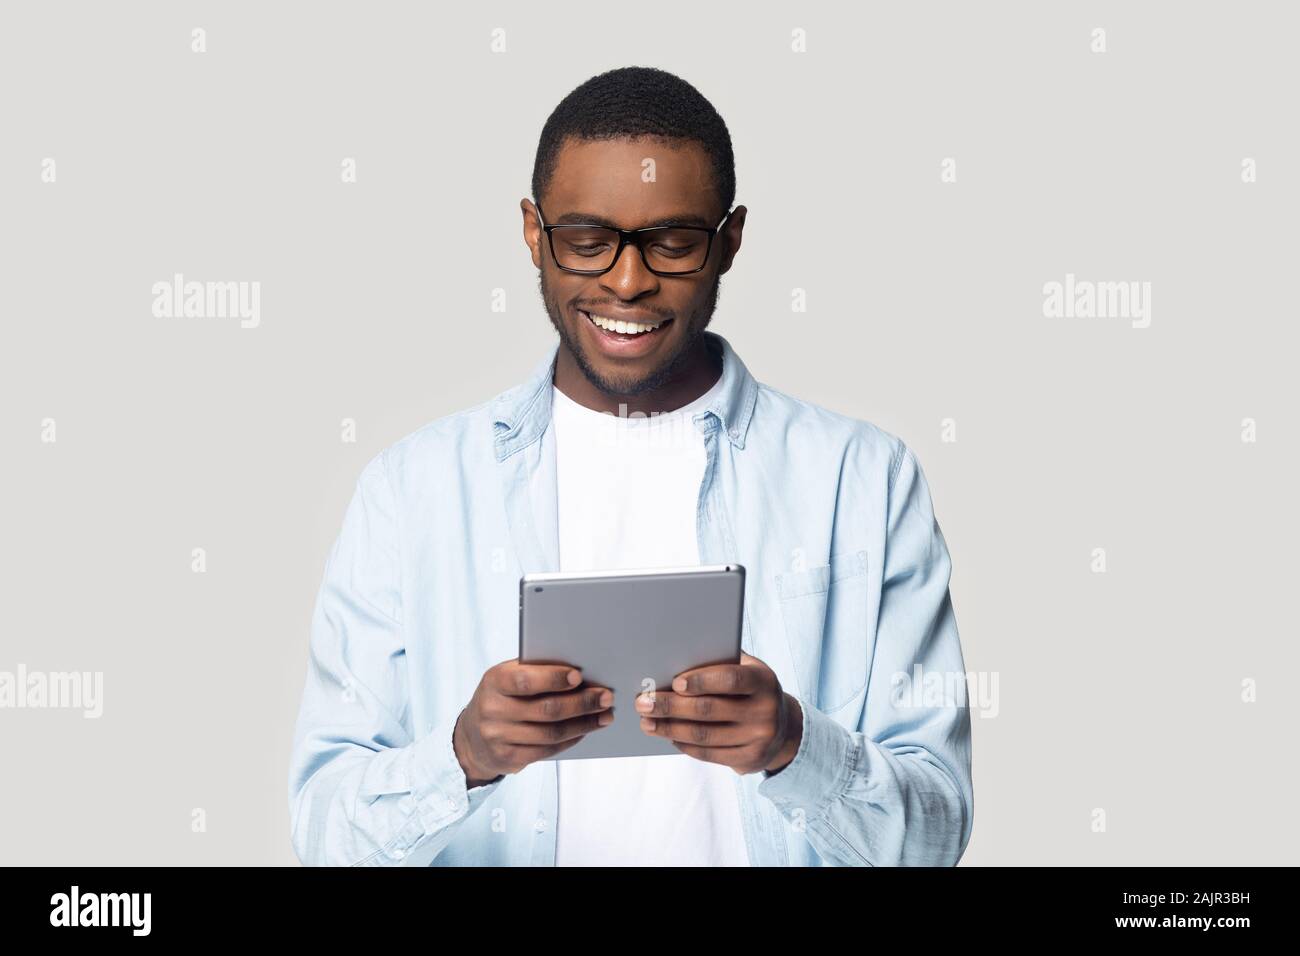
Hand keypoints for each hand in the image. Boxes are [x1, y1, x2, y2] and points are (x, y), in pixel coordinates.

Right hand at [453, 659, 613, 786]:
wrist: (471, 737)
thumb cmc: (502, 697)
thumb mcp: (508, 678)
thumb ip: (536, 672)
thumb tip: (582, 673)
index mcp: (494, 681)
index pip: (525, 680)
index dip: (553, 678)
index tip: (579, 676)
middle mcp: (493, 710)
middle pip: (546, 709)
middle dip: (581, 703)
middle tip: (606, 697)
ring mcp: (499, 737)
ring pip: (551, 733)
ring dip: (583, 724)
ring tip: (605, 716)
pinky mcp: (508, 758)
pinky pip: (547, 751)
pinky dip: (571, 739)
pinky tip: (585, 730)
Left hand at [635, 652, 802, 773]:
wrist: (783, 729)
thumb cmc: (751, 689)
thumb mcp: (747, 670)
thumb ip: (720, 663)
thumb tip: (675, 657)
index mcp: (763, 681)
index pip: (730, 679)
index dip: (702, 681)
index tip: (674, 682)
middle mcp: (765, 711)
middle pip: (709, 710)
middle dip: (671, 706)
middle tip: (643, 702)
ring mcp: (758, 739)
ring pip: (704, 735)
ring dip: (669, 728)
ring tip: (647, 721)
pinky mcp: (749, 760)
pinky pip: (709, 753)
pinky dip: (684, 744)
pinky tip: (667, 735)